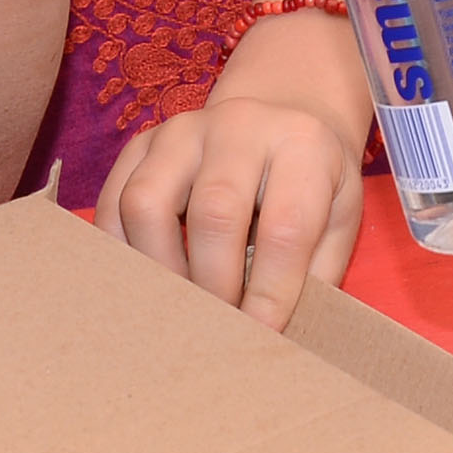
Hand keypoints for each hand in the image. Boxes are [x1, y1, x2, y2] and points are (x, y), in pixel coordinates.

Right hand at [96, 94, 366, 326]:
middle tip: (218, 330)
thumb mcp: (340, 217)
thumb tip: (279, 339)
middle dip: (213, 287)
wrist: (281, 114)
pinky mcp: (141, 143)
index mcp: (301, 145)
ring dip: (159, 272)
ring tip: (179, 309)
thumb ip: (317, 273)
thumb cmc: (312, 180)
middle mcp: (239, 126)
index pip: (286, 227)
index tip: (262, 336)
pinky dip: (120, 254)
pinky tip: (144, 285)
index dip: (272, 292)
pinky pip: (111, 202)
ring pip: (146, 201)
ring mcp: (183, 130)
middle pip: (214, 211)